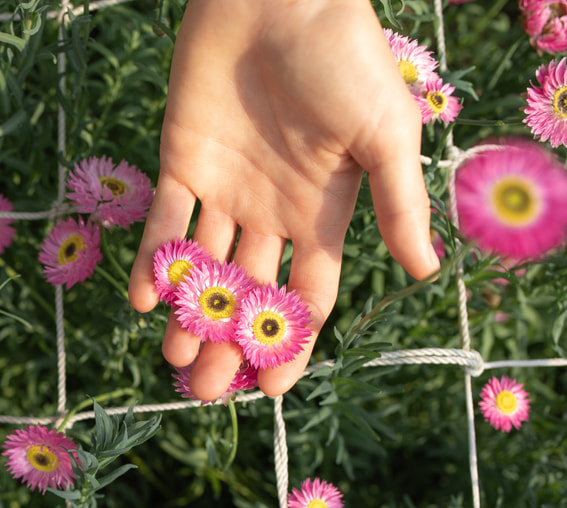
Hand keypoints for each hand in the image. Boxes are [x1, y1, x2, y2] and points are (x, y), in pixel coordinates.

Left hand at [129, 0, 440, 400]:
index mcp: (322, 214)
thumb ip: (397, 203)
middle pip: (248, 293)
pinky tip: (142, 301)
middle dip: (228, 341)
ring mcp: (224, 191)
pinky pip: (164, 223)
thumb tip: (423, 274)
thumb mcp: (384, 135)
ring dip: (188, 314)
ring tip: (174, 359)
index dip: (290, 341)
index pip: (306, 294)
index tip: (271, 387)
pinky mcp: (181, 164)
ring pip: (203, 269)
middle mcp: (271, 212)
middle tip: (207, 388)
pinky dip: (153, 261)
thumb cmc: (343, 58)